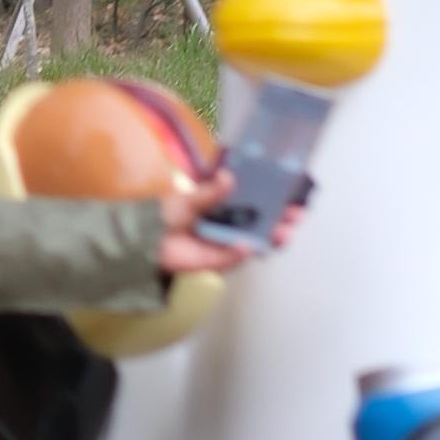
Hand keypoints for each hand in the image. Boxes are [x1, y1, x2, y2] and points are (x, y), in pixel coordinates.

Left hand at [157, 161, 302, 275]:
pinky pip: (231, 258)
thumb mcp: (187, 197)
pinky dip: (239, 253)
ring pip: (255, 242)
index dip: (276, 199)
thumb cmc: (165, 213)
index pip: (256, 201)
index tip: (293, 196)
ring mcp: (225, 243)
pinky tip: (248, 246)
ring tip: (284, 233)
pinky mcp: (215, 261)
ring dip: (271, 238)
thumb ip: (209, 192)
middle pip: (262, 223)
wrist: (143, 238)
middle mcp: (229, 224)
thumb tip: (229, 177)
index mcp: (224, 204)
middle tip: (296, 215)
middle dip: (282, 220)